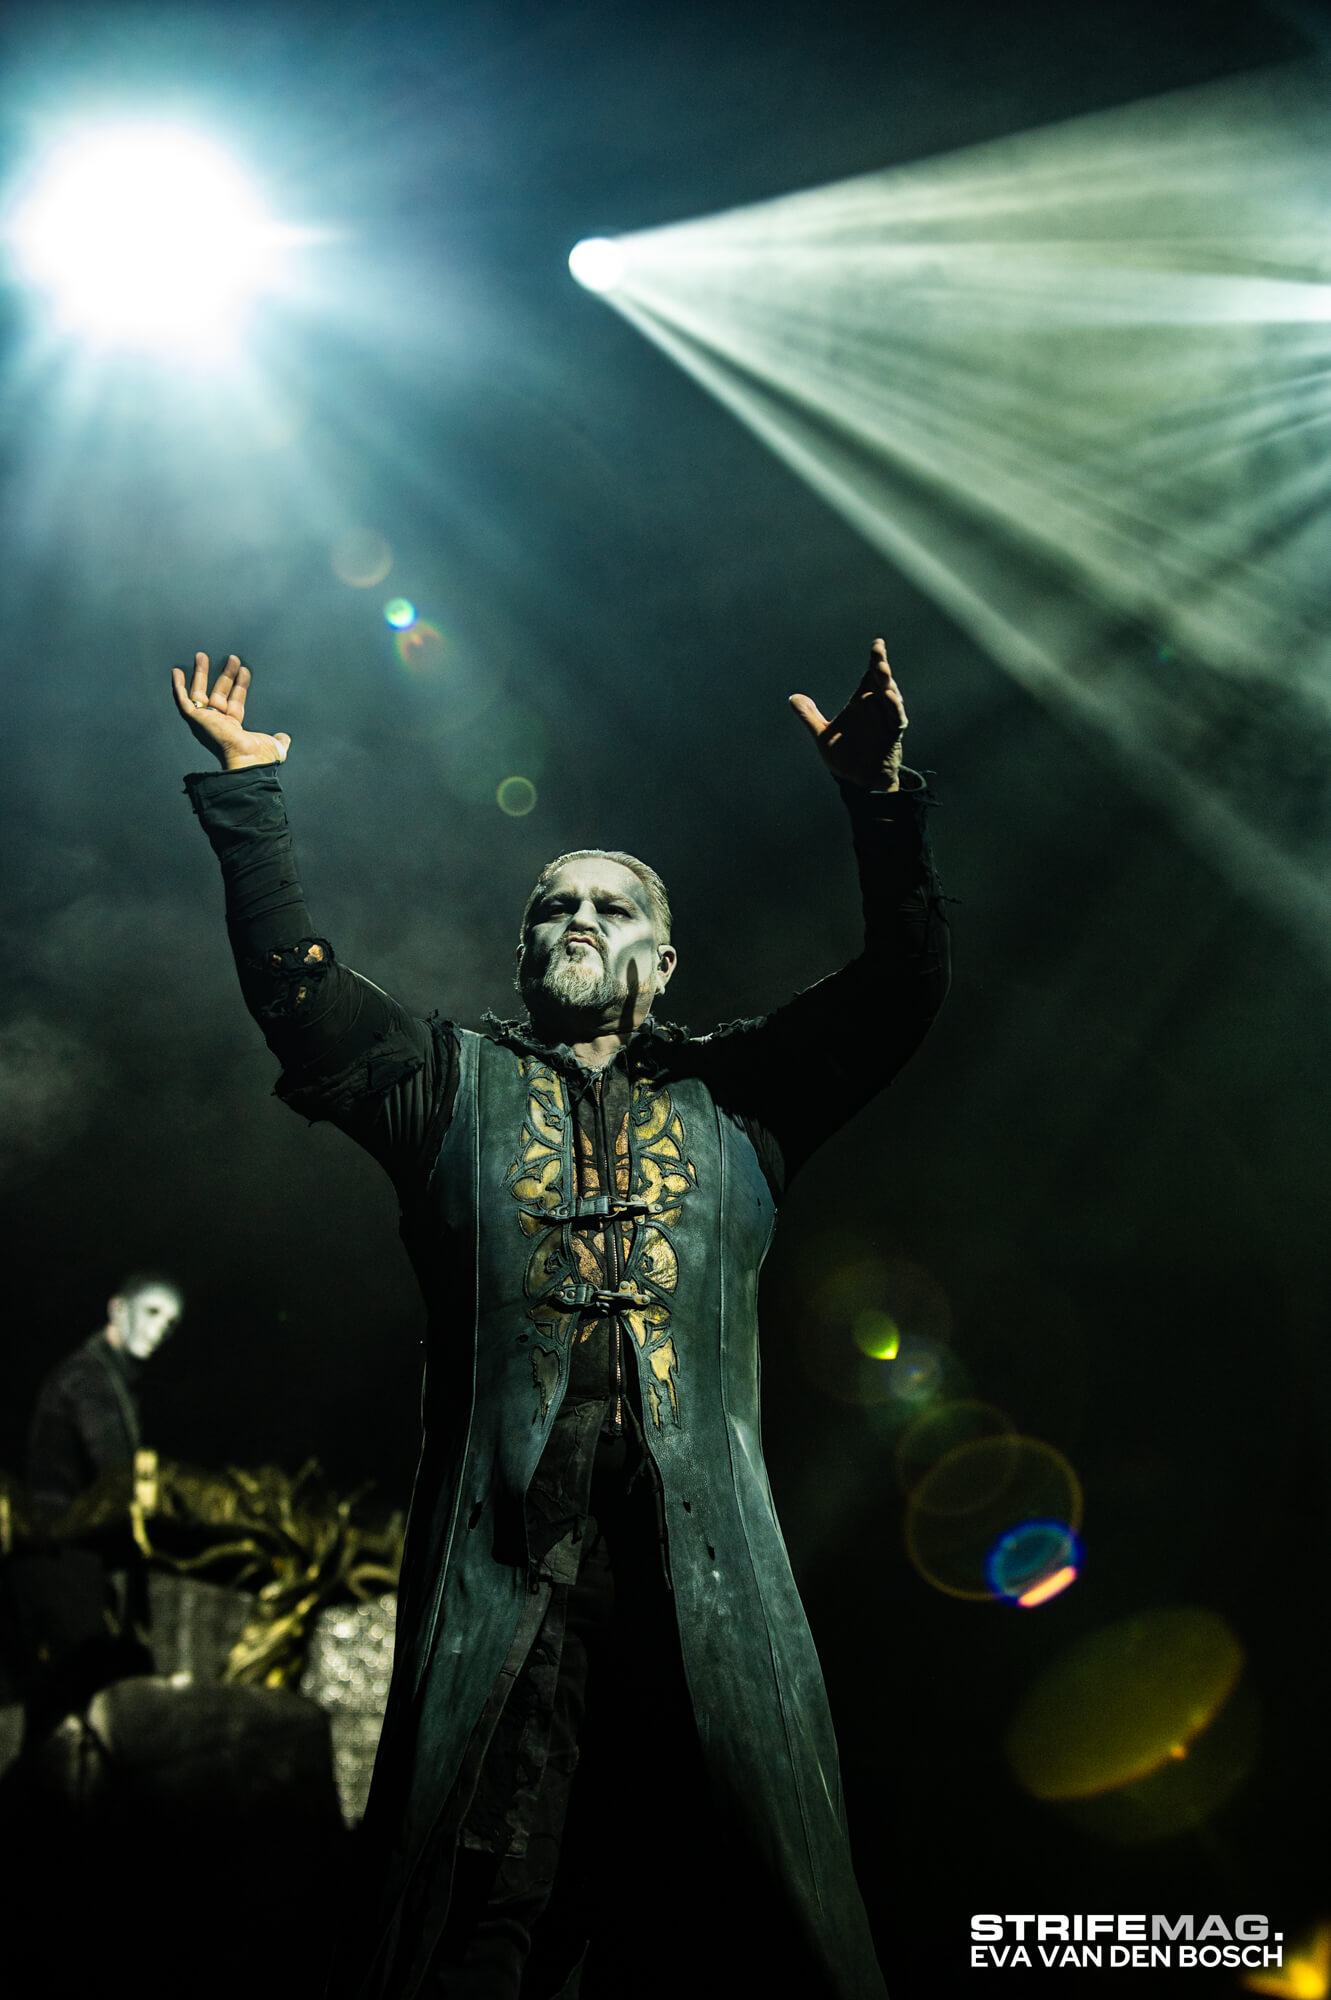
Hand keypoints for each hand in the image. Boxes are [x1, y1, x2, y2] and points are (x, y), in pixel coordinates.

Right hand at [171, 653, 290, 770]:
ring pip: (199, 692)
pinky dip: (178, 687)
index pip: (236, 701)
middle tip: (232, 658)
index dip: (240, 685)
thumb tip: (284, 738)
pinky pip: (183, 701)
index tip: (244, 670)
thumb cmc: (262, 757)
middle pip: (219, 693)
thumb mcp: (275, 746)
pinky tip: (176, 672)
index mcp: (234, 729)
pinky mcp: (195, 719)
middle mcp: (218, 724)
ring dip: (201, 673)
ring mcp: (205, 721)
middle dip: (225, 675)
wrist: (249, 759)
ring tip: (202, 655)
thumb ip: (279, 740)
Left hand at [789, 637, 906, 790]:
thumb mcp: (822, 735)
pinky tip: (889, 697)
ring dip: (887, 684)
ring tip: (882, 671)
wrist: (858, 781)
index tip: (877, 644)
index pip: (869, 676)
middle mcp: (876, 707)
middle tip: (878, 654)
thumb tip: (792, 698)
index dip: (875, 659)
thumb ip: (809, 716)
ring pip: (891, 697)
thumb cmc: (845, 756)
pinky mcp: (893, 734)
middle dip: (880, 666)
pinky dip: (894, 708)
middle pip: (881, 681)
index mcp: (861, 702)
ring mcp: (886, 719)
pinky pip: (896, 718)